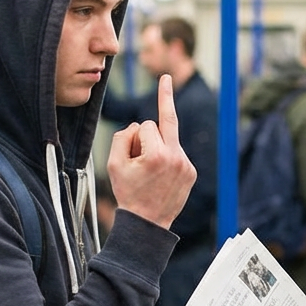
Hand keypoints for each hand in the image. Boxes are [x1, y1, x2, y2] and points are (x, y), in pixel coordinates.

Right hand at [107, 75, 196, 229]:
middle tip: (164, 80)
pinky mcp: (192, 172)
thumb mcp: (114, 164)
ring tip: (149, 172)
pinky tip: (159, 176)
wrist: (146, 224)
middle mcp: (177, 157)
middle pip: (164, 124)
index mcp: (158, 155)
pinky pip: (177, 153)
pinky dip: (167, 158)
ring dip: (157, 147)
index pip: (146, 124)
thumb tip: (139, 125)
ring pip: (170, 140)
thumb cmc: (128, 193)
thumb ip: (123, 136)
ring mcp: (187, 166)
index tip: (160, 88)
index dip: (135, 136)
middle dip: (151, 128)